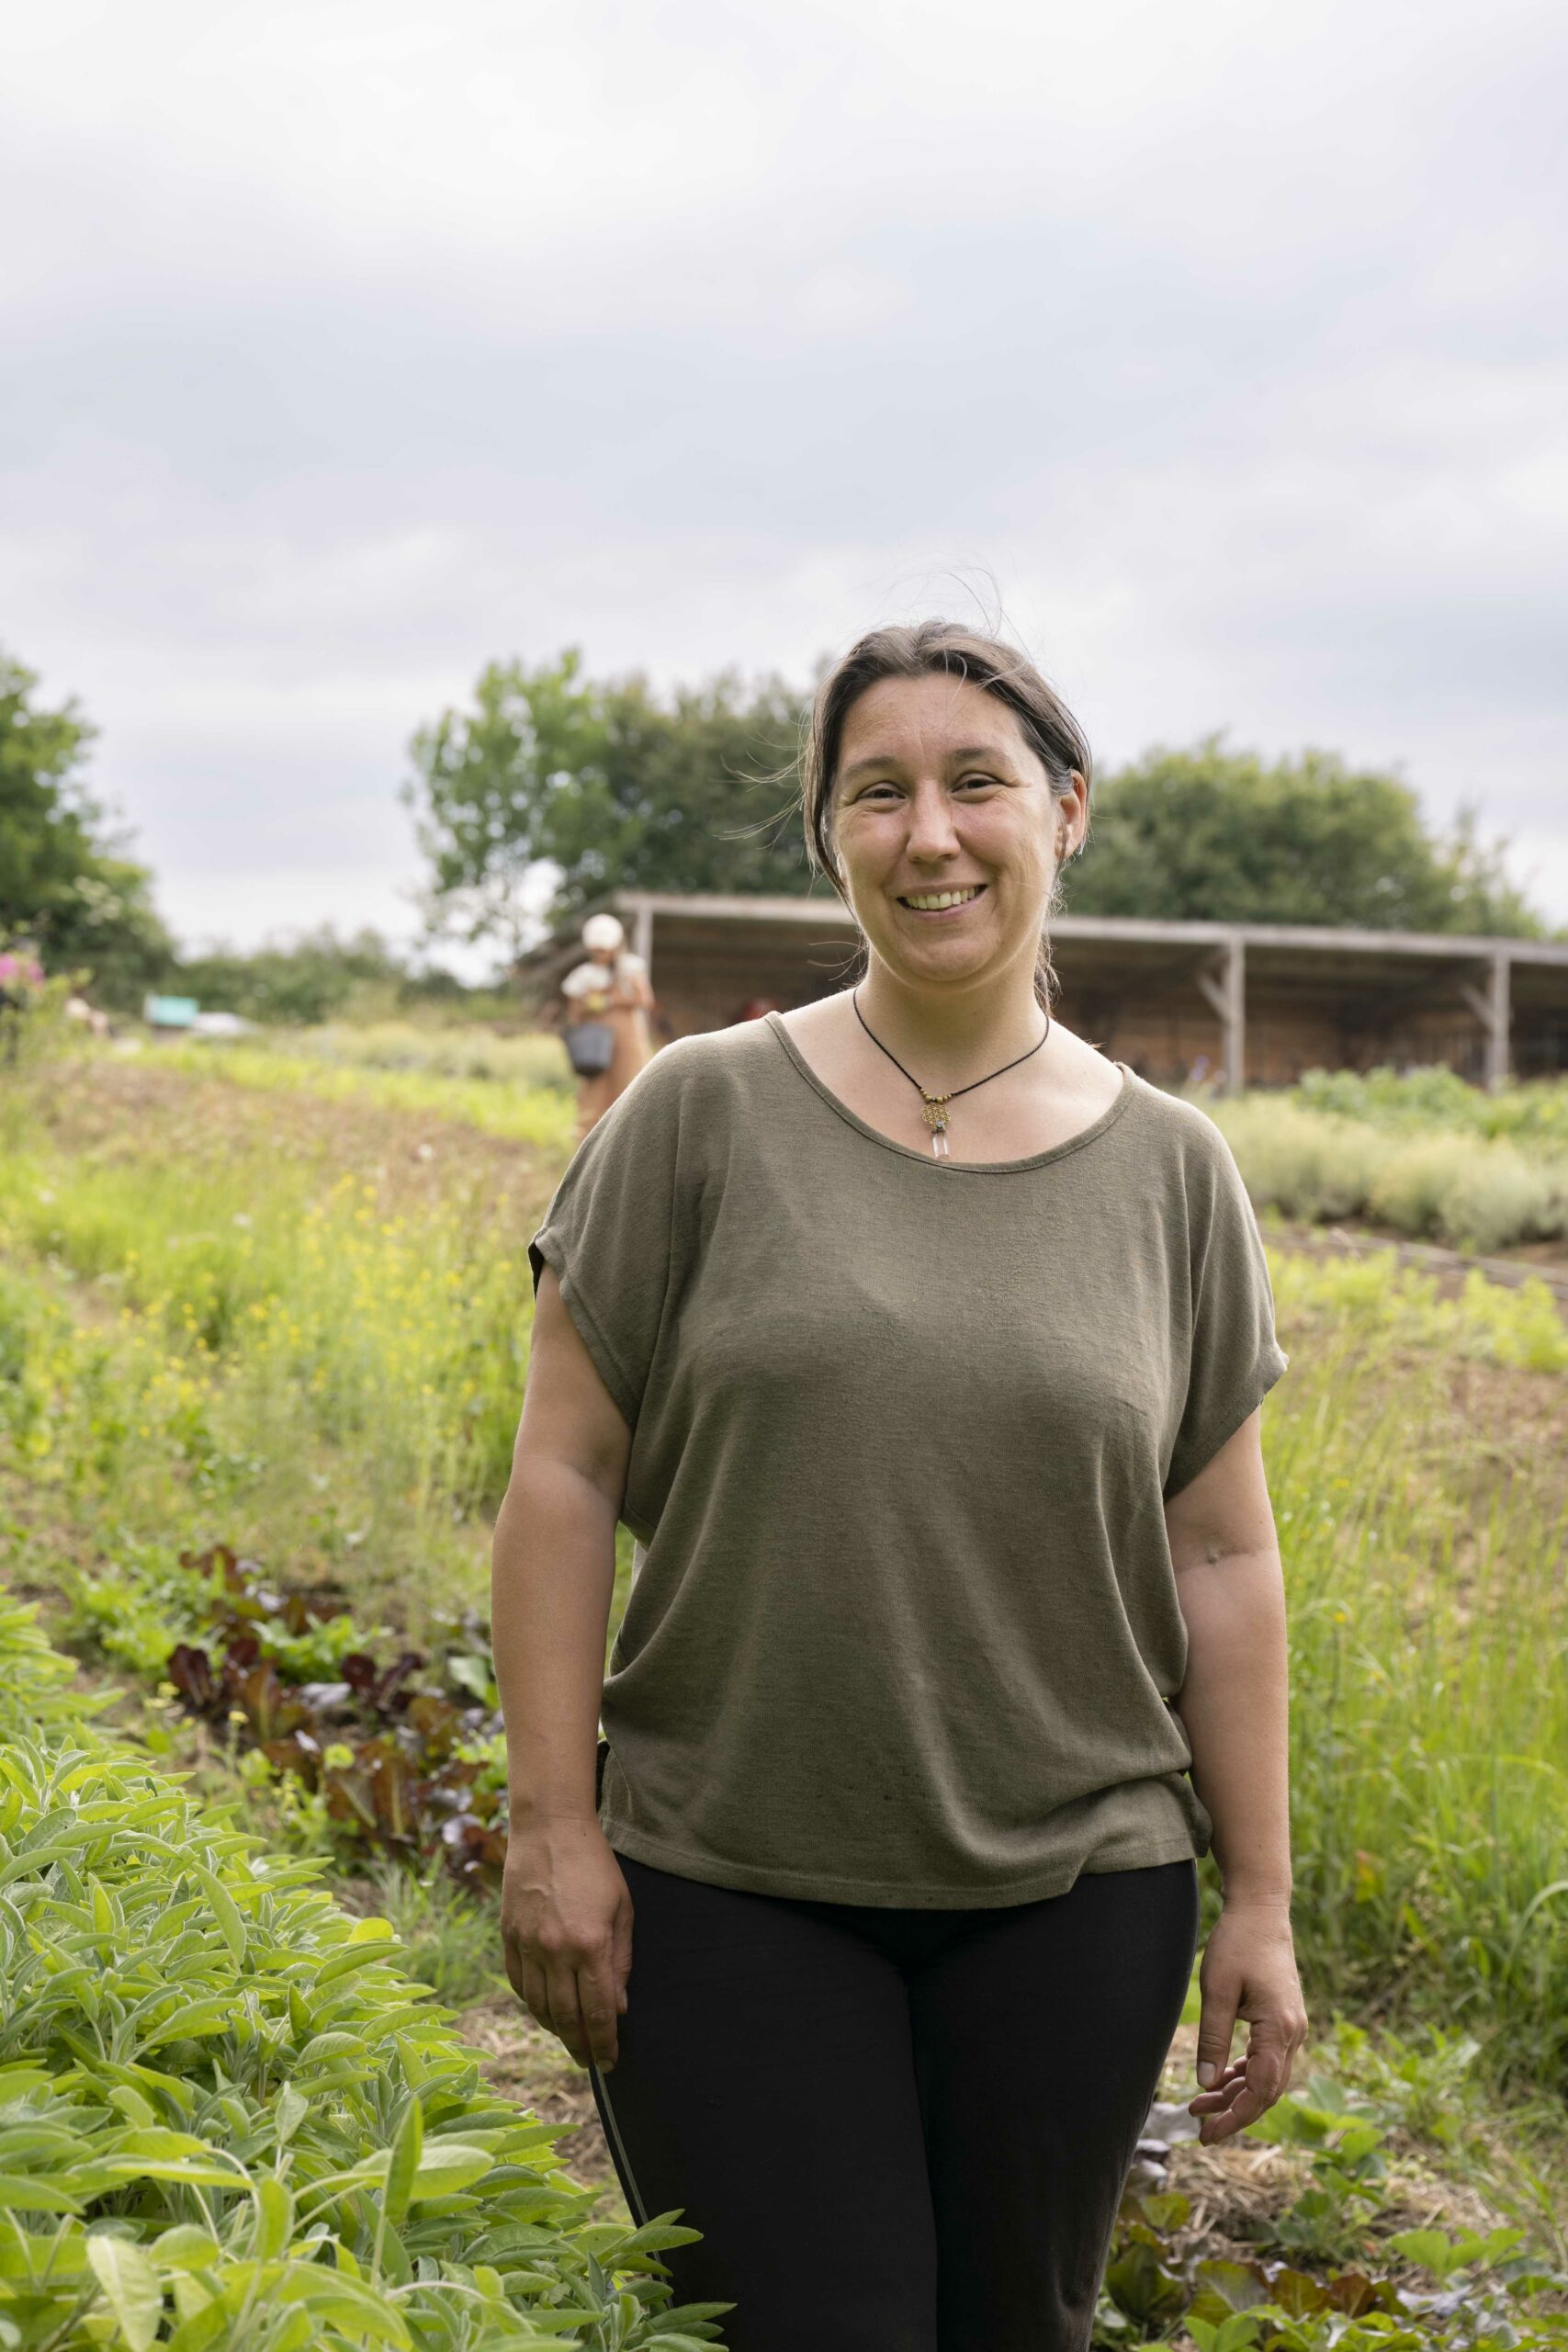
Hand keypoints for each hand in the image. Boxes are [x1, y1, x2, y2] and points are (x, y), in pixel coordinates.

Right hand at [501, 1816, 632, 2071]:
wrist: (549, 1829)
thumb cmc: (595, 1866)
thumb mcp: (622, 1909)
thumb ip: (621, 1961)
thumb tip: (619, 2008)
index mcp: (590, 1945)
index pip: (598, 2012)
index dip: (604, 2043)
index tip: (610, 2063)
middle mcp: (556, 1951)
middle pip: (566, 2017)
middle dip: (579, 2045)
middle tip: (588, 2062)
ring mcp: (528, 1945)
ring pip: (538, 2005)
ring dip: (554, 2029)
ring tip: (568, 2040)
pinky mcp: (508, 1936)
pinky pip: (518, 1983)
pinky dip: (531, 2003)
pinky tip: (543, 2010)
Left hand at [1188, 1899, 1308, 2144]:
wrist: (1261, 1910)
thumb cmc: (1237, 1943)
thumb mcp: (1217, 1990)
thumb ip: (1213, 2038)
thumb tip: (1206, 2084)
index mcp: (1279, 2028)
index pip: (1261, 2090)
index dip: (1236, 2116)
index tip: (1209, 2133)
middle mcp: (1293, 2033)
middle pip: (1267, 2090)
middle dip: (1235, 2112)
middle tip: (1201, 2130)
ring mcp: (1291, 2027)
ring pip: (1267, 2077)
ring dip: (1237, 2094)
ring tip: (1201, 2107)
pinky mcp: (1283, 2020)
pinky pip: (1267, 2059)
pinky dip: (1245, 2074)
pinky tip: (1221, 2081)